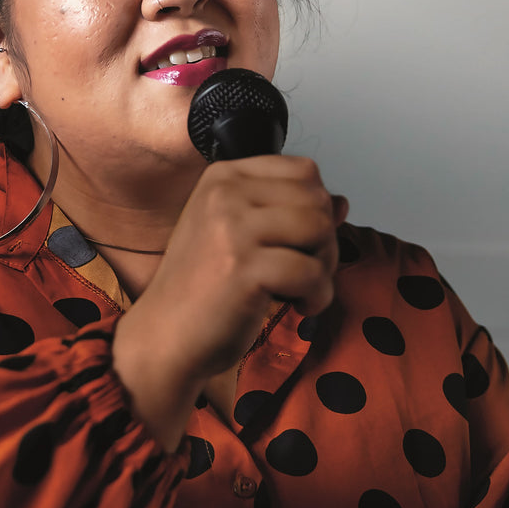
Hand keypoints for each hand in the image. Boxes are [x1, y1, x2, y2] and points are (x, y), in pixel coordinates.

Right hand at [112, 156, 344, 449]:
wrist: (165, 338)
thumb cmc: (204, 290)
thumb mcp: (240, 237)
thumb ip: (289, 214)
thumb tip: (343, 202)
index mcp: (223, 176)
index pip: (304, 170)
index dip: (317, 208)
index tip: (298, 243)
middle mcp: (225, 192)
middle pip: (317, 199)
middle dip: (326, 239)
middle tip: (305, 272)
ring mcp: (232, 227)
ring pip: (320, 229)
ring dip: (325, 267)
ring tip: (301, 289)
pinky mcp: (244, 267)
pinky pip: (312, 272)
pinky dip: (318, 296)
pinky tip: (298, 308)